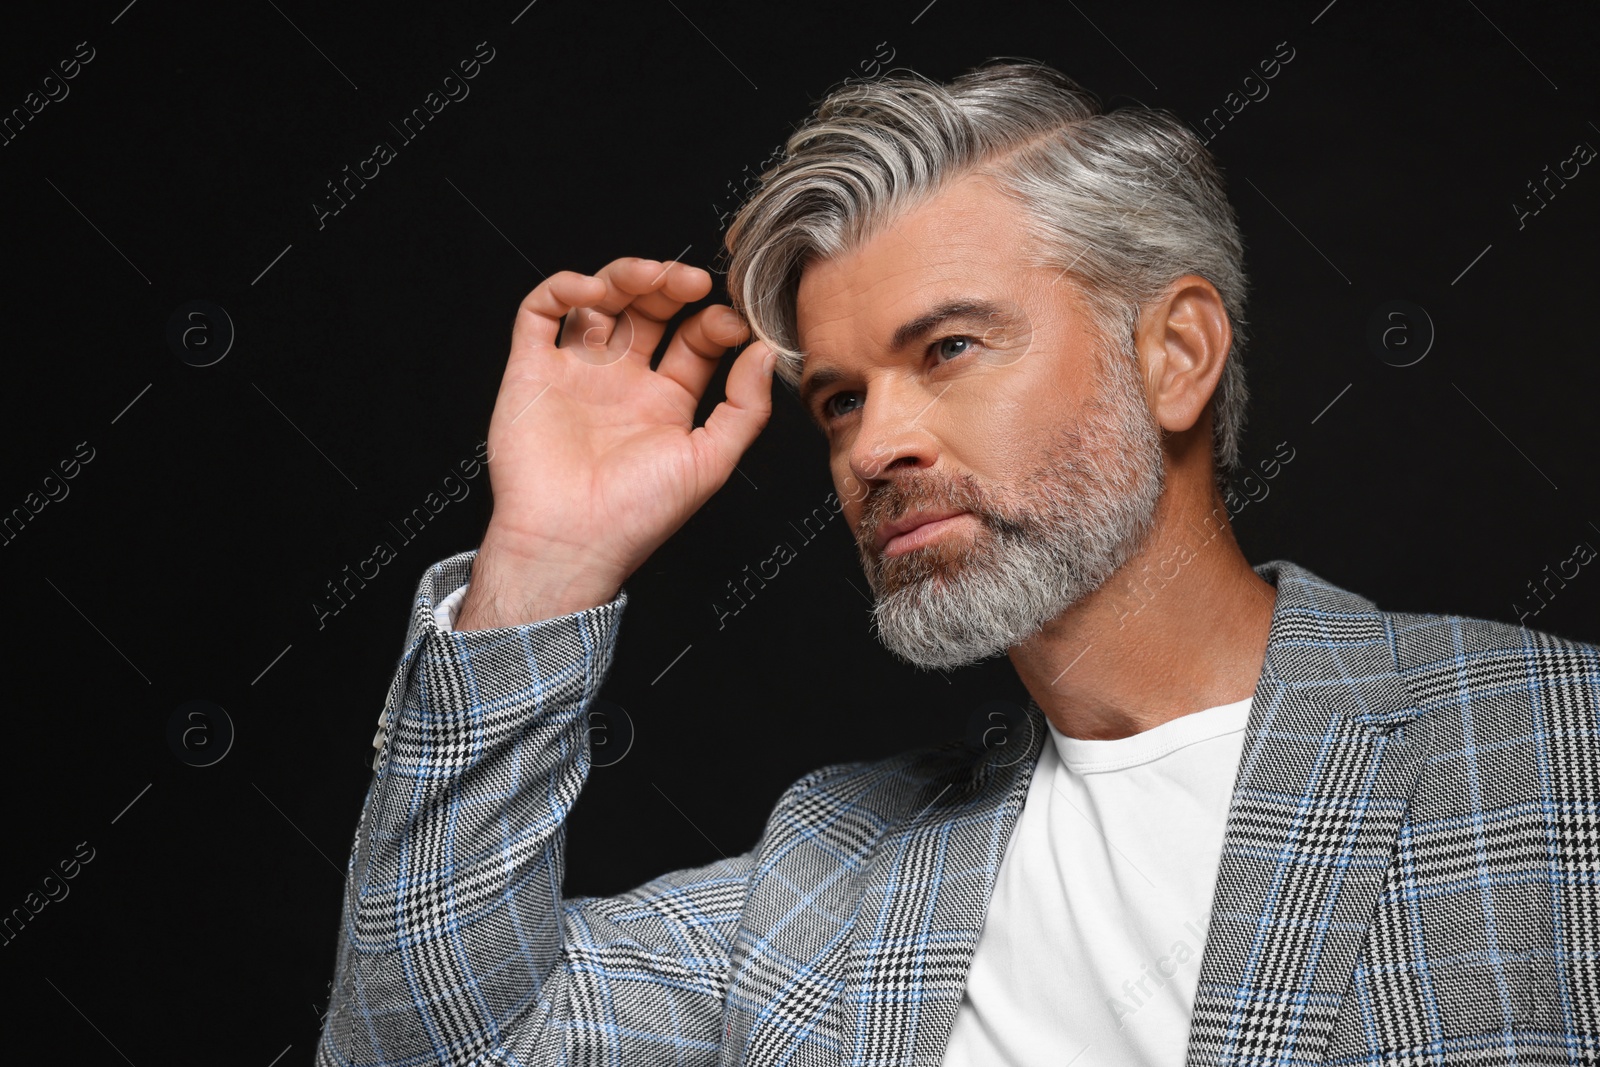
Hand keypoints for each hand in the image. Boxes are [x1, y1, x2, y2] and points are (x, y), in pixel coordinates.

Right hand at [460, 257, 773, 625]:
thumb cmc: (638, 515)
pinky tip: (594, 290)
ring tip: (652, 276)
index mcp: (665, 403)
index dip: (713, 320)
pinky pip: (539, 312)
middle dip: (670, 286)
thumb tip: (767, 352)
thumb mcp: (710, 460)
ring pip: (599, 301)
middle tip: (691, 281)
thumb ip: (745, 407)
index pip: (693, 340)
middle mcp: (621, 383)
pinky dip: (564, 288)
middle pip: (648, 311)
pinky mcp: (532, 370)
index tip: (732, 321)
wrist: (571, 542)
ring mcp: (577, 373)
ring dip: (626, 276)